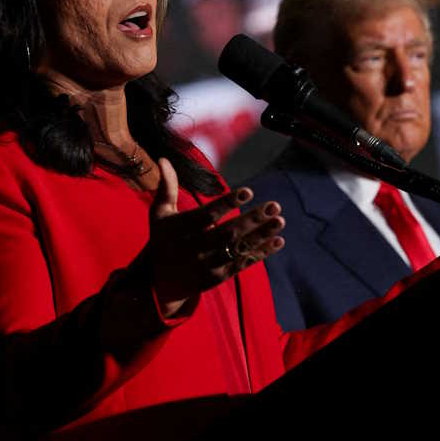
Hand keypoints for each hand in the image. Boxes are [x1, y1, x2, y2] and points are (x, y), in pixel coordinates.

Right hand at [142, 158, 285, 316]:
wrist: (159, 282)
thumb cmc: (163, 239)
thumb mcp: (160, 214)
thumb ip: (166, 187)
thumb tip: (163, 158)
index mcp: (181, 230)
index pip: (206, 215)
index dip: (227, 204)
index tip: (248, 191)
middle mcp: (195, 248)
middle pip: (227, 233)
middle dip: (252, 219)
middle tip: (275, 205)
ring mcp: (208, 264)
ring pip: (238, 249)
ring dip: (261, 236)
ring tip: (280, 221)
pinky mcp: (218, 277)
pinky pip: (241, 264)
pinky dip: (260, 253)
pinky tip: (278, 241)